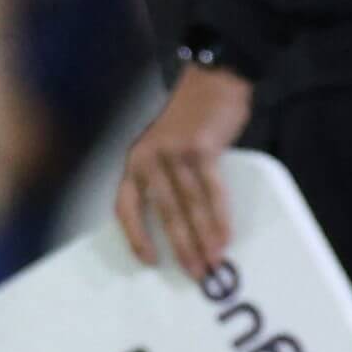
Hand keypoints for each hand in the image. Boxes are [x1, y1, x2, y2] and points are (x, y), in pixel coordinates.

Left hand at [114, 63, 251, 276]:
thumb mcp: (166, 144)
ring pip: (189, 207)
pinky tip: (225, 234)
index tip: (149, 261)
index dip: (136, 236)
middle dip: (181, 247)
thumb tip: (184, 220)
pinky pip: (211, 191)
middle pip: (165, 213)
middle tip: (194, 273)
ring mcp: (175, 153)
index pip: (126, 207)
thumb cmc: (193, 115)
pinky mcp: (201, 149)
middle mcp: (149, 159)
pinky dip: (219, 217)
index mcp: (136, 160)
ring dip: (203, 239)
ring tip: (213, 262)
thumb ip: (168, 175)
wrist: (214, 78)